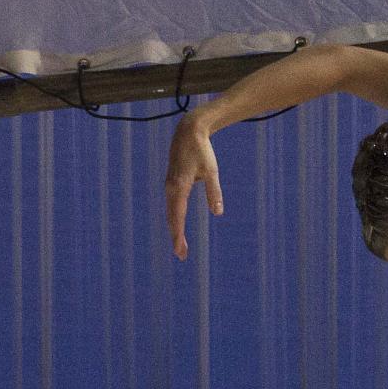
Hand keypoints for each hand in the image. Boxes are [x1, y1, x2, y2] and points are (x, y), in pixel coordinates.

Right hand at [164, 109, 223, 259]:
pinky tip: (177, 226)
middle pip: (171, 218)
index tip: (180, 251)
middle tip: (182, 256)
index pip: (178, 217)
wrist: (188, 132)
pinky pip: (171, 205)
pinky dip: (173, 218)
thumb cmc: (202, 151)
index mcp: (179, 187)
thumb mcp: (212, 171)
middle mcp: (171, 188)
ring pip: (170, 212)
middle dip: (176, 237)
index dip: (178, 236)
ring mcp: (169, 185)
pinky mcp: (171, 183)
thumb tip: (218, 212)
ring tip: (180, 246)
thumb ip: (214, 192)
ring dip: (174, 229)